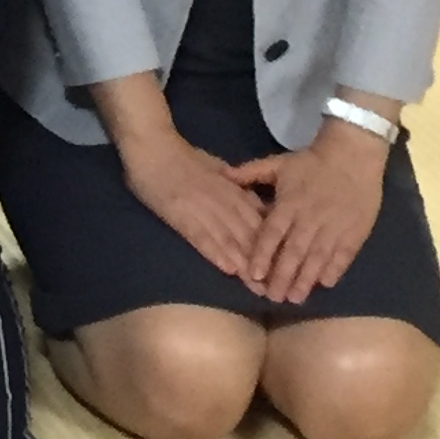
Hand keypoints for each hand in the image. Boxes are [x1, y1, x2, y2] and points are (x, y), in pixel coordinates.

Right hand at [117, 123, 267, 280]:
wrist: (153, 146)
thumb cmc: (183, 156)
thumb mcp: (217, 167)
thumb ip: (236, 186)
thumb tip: (255, 202)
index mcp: (233, 191)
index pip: (261, 223)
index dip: (274, 248)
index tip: (286, 270)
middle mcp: (224, 203)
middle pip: (249, 238)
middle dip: (265, 266)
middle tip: (278, 291)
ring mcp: (203, 210)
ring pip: (230, 242)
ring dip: (245, 267)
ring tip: (259, 291)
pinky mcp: (181, 216)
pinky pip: (201, 237)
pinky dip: (216, 253)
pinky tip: (228, 270)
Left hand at [230, 126, 387, 304]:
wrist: (353, 156)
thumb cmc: (312, 162)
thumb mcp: (279, 163)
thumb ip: (250, 172)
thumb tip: (223, 175)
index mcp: (289, 204)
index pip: (272, 234)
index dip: (262, 255)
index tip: (253, 275)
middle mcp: (309, 219)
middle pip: (293, 252)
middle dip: (282, 276)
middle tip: (272, 297)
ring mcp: (332, 227)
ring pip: (317, 258)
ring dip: (306, 279)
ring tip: (295, 298)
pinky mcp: (354, 232)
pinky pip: (343, 255)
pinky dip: (334, 269)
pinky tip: (324, 284)